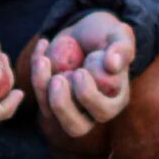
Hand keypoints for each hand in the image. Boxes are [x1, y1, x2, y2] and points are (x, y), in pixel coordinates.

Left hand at [25, 9, 134, 138]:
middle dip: (62, 106)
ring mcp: (69, 106)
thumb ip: (122, 48)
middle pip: (76, 127)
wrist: (86, 30)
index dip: (89, 96)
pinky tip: (44, 43)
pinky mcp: (51, 96)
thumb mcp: (120, 34)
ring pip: (51, 113)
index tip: (81, 71)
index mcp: (115, 101)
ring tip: (44, 59)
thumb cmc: (108, 34)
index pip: (102, 112)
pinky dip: (36, 70)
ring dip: (42, 87)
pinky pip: (39, 92)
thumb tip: (112, 65)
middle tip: (58, 79)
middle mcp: (92, 111)